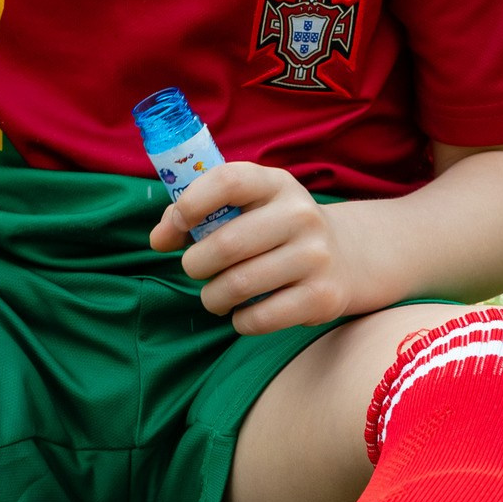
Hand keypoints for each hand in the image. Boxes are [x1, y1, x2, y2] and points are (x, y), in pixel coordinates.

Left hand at [152, 160, 357, 334]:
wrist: (344, 256)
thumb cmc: (273, 228)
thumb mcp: (247, 206)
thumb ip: (197, 212)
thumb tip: (158, 239)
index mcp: (276, 184)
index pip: (228, 181)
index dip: (192, 203)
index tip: (178, 225)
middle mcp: (300, 215)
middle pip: (227, 244)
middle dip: (196, 264)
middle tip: (196, 270)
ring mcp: (316, 256)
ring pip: (239, 285)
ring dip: (213, 297)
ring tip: (215, 296)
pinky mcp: (322, 297)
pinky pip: (261, 318)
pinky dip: (240, 321)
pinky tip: (242, 313)